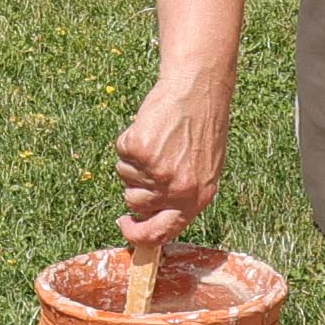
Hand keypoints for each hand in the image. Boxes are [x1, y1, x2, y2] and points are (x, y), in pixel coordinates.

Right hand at [112, 71, 228, 245]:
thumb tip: (149, 217)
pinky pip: (121, 153)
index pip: (161, 233)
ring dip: (134, 159)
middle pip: (134, 203)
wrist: (199, 90)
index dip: (137, 235)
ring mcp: (157, 170)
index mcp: (197, 199)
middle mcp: (177, 190)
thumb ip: (180, 195)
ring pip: (124, 176)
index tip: (125, 225)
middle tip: (151, 159)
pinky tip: (151, 127)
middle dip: (135, 184)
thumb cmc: (201, 126)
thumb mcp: (203, 169)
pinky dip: (130, 139)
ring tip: (159, 138)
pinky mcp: (140, 150)